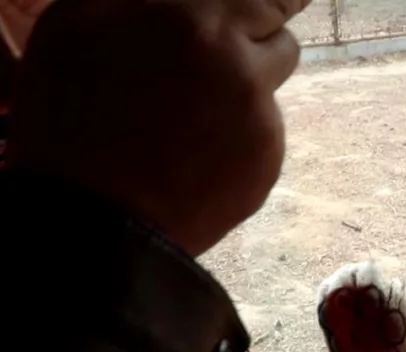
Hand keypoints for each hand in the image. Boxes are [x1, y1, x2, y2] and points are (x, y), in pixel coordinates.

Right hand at [8, 0, 311, 255]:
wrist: (95, 220)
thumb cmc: (69, 120)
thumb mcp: (78, 26)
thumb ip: (140, 0)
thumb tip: (173, 0)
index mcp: (190, 18)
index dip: (264, 3)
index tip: (266, 6)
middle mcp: (237, 60)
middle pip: (280, 29)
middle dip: (258, 35)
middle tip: (226, 53)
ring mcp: (258, 112)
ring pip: (274, 78)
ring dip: (249, 82)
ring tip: (194, 110)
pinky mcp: (268, 157)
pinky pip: (266, 130)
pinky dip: (241, 135)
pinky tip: (194, 153)